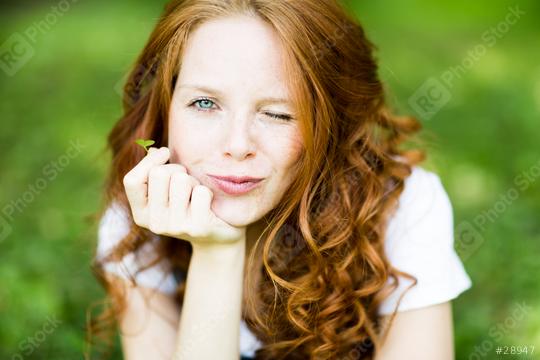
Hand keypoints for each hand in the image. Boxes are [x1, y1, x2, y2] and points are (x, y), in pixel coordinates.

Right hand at [122, 146, 246, 248]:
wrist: (216, 237)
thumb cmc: (189, 206)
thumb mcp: (167, 192)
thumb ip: (156, 172)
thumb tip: (154, 150)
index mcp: (141, 214)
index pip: (131, 180)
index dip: (148, 161)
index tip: (165, 152)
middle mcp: (154, 223)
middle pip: (159, 173)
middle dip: (176, 169)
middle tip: (186, 182)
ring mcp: (175, 227)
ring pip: (181, 180)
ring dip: (193, 181)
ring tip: (196, 194)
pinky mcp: (197, 227)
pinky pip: (201, 191)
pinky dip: (207, 192)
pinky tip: (208, 205)